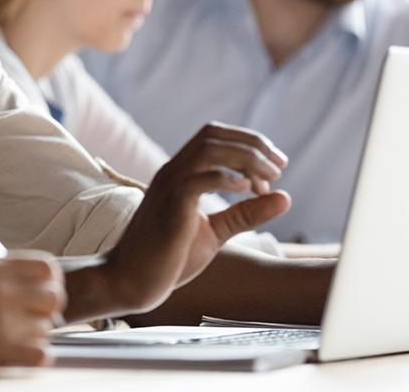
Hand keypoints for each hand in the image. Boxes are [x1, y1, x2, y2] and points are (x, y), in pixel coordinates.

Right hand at [0, 252, 64, 370]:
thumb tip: (36, 290)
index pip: (47, 267)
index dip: (49, 283)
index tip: (39, 295)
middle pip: (54, 297)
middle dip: (47, 311)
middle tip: (31, 322)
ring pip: (47, 328)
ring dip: (35, 336)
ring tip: (11, 340)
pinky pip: (42, 354)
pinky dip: (35, 357)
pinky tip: (17, 356)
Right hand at [102, 122, 290, 313]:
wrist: (130, 280)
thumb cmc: (168, 258)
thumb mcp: (215, 232)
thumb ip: (246, 214)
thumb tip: (285, 197)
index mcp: (180, 174)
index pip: (213, 137)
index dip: (248, 143)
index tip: (275, 167)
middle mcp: (172, 172)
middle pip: (213, 135)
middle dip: (252, 145)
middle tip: (279, 168)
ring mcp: (168, 187)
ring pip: (207, 150)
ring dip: (244, 158)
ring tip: (268, 179)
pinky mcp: (170, 206)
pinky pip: (198, 180)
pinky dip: (226, 179)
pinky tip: (247, 191)